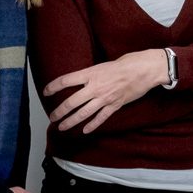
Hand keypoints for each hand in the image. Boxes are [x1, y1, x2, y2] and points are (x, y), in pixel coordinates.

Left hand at [42, 49, 165, 132]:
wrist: (147, 69)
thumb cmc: (129, 62)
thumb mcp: (106, 63)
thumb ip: (95, 73)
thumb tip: (87, 79)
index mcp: (92, 73)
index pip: (66, 80)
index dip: (53, 86)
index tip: (46, 91)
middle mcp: (96, 87)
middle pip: (71, 102)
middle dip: (59, 111)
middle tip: (52, 116)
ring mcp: (105, 98)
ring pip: (83, 113)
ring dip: (71, 121)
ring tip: (62, 127)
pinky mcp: (115, 105)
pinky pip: (101, 118)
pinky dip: (92, 125)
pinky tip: (85, 130)